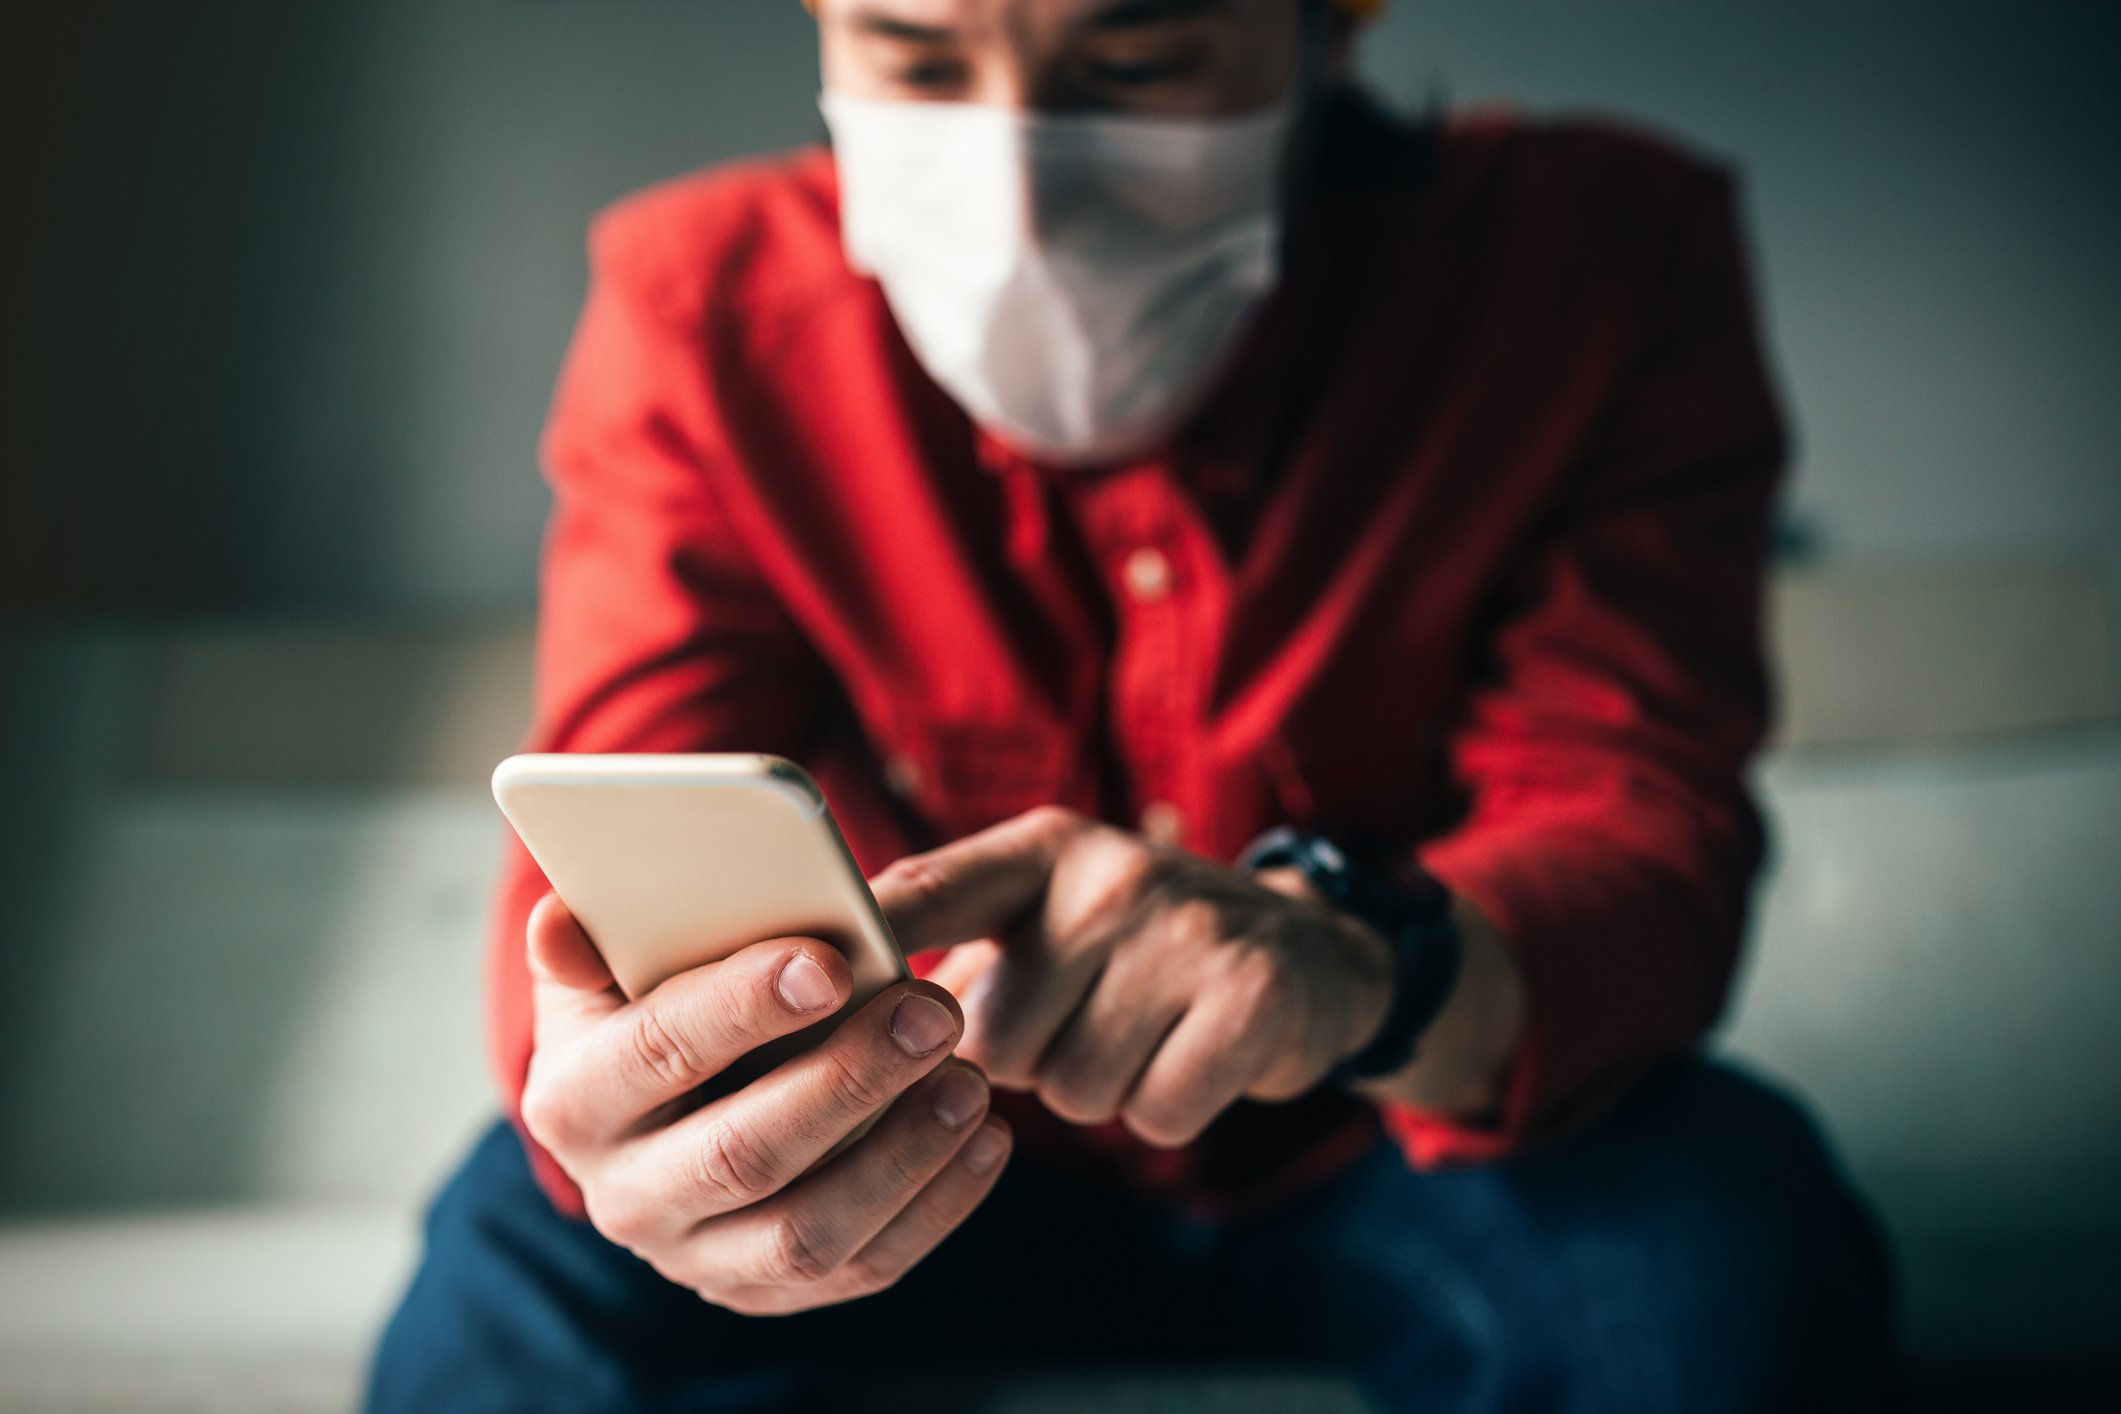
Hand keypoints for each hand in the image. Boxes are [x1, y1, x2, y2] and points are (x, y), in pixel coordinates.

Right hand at [519, 895, 1011, 1314]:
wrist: (654, 1119)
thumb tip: (560, 914)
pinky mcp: (768, 1292)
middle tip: (934, 1011)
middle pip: (742, 1153)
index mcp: (572, 1101)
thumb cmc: (646, 1009)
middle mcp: (624, 1197)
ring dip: (904, 1154)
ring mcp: (697, 1260)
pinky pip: (863, 1267)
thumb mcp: (606, 968)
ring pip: (808, 1231)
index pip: (656, 1053)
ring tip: (971, 1079)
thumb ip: (592, 939)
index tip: (831, 961)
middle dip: (849, 1079)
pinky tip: (986, 1138)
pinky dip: (936, 1205)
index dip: (741, 1006)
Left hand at [876, 806, 1395, 1147]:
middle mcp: (1108, 874)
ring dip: (1097, 1087)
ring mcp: (1186, 931)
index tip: (797, 979)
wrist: (1309, 954)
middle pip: (993, 1038)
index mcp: (1040, 847)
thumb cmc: (1136, 949)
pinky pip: (1153, 1114)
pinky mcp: (1251, 997)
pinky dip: (1165, 1109)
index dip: (859, 942)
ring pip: (1070, 1087)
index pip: (927, 891)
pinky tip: (1191, 1055)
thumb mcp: (1051, 909)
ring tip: (1140, 1031)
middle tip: (1081, 1017)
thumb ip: (953, 943)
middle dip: (1023, 1060)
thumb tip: (833, 1017)